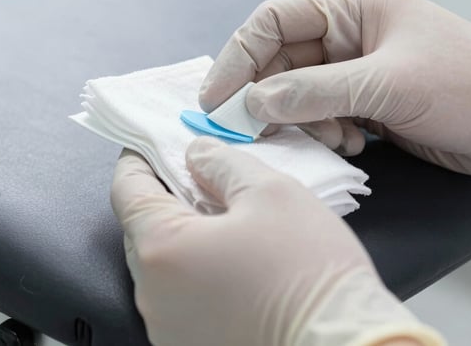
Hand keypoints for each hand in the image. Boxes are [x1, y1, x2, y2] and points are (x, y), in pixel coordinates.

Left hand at [111, 137, 442, 345]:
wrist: (342, 344)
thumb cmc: (309, 272)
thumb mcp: (270, 192)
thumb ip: (222, 163)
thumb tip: (198, 155)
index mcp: (162, 250)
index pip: (128, 192)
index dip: (138, 161)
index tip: (148, 145)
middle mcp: (154, 295)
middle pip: (142, 230)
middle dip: (164, 199)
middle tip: (195, 177)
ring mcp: (169, 326)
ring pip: (163, 266)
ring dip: (183, 238)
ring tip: (223, 219)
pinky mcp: (190, 343)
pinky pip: (181, 296)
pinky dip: (196, 272)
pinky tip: (231, 260)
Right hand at [199, 0, 470, 188]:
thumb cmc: (468, 87)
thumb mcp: (388, 85)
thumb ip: (315, 93)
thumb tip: (253, 102)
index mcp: (355, 7)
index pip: (275, 22)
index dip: (239, 57)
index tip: (215, 97)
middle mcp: (350, 35)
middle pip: (281, 63)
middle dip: (268, 98)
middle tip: (253, 131)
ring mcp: (357, 71)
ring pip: (299, 96)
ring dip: (302, 122)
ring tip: (333, 137)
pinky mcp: (367, 104)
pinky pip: (322, 117)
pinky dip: (325, 133)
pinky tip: (354, 143)